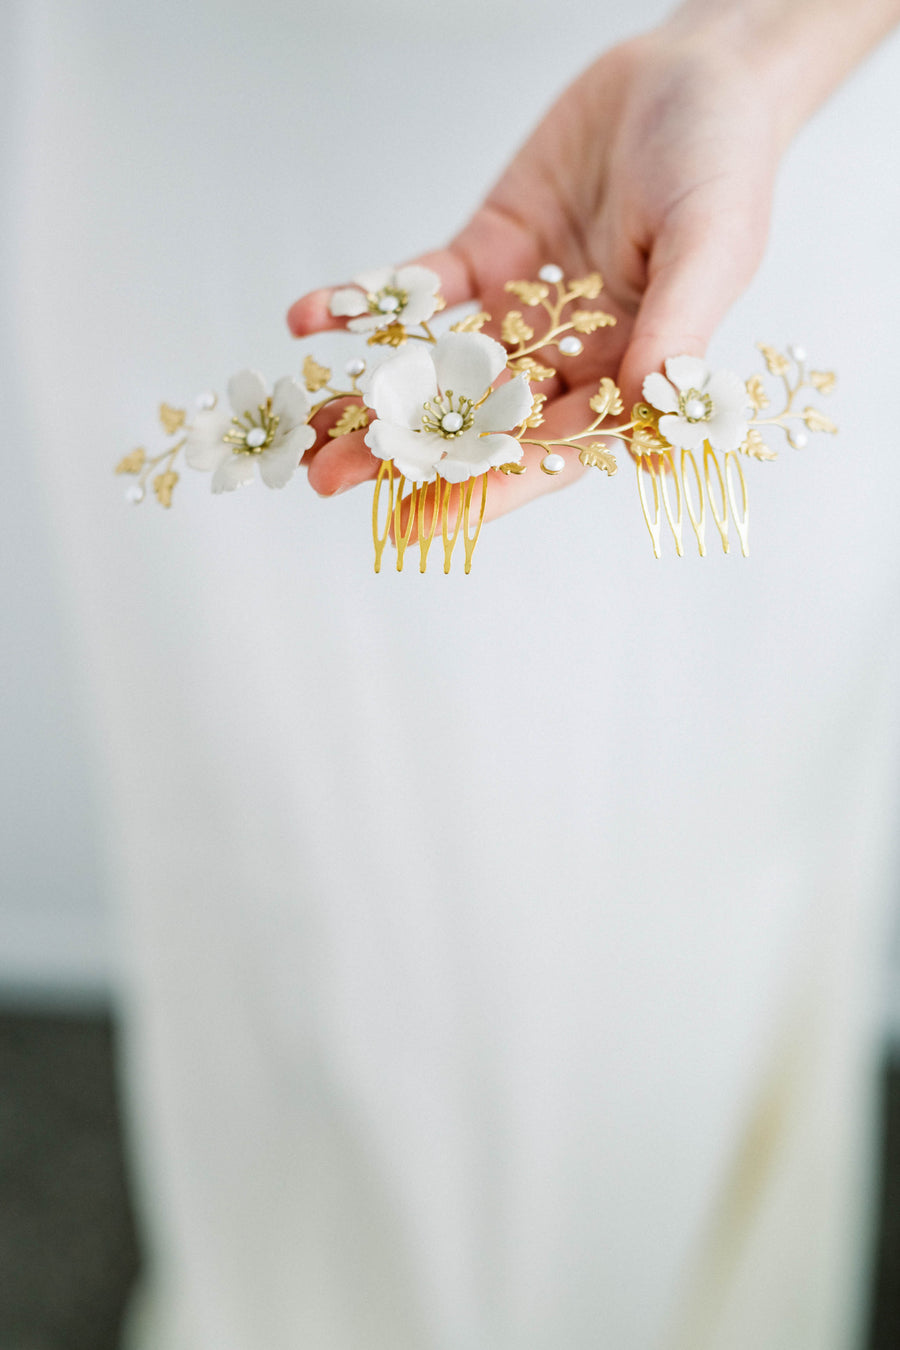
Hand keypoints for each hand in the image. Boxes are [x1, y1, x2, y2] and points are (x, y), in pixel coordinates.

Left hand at [286, 23, 782, 516]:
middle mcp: (566, 354)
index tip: (420, 521)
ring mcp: (520, 308)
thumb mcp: (710, 243)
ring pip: (438, 366)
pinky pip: (421, 289)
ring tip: (305, 427)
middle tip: (328, 479)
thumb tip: (648, 414)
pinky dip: (367, 302)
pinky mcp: (486, 254)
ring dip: (373, 394)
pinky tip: (308, 318)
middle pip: (478, 420)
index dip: (486, 487)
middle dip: (405, 450)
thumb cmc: (724, 161)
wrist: (693, 70)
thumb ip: (676, 326)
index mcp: (625, 372)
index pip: (549, 448)